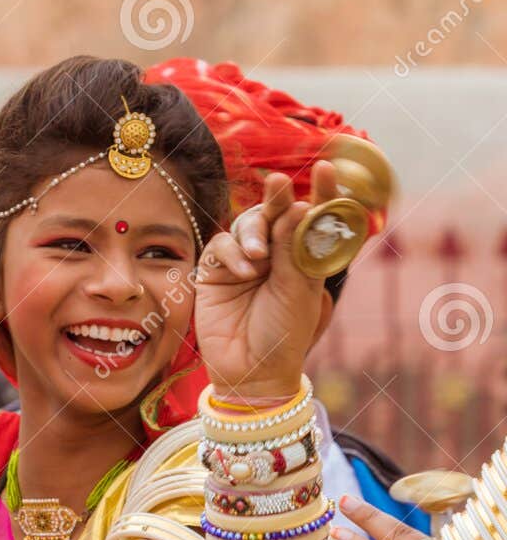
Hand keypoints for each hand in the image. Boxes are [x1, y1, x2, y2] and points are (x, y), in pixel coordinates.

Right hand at [193, 164, 337, 400]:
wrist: (250, 370)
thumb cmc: (284, 334)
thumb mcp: (298, 290)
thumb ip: (293, 247)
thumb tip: (295, 205)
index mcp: (305, 258)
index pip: (314, 217)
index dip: (320, 191)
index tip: (323, 169)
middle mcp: (276, 256)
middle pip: (275, 213)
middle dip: (276, 199)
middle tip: (278, 183)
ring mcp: (245, 263)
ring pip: (245, 225)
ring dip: (252, 233)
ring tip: (257, 260)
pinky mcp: (216, 273)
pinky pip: (220, 246)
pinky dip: (231, 253)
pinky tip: (242, 272)